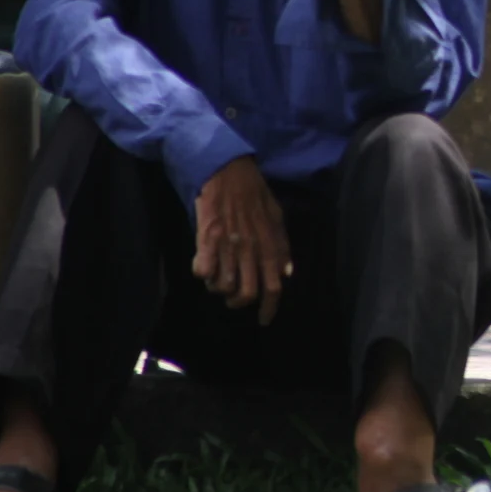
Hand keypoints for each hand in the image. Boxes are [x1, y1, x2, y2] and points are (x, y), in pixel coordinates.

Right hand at [193, 157, 290, 325]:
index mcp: (270, 245)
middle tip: (234, 299)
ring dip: (220, 289)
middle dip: (239, 303)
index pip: (273, 287)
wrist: (228, 170)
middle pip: (247, 293)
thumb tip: (287, 273)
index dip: (269, 309)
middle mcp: (251, 249)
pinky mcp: (207, 239)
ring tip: (218, 280)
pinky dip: (203, 275)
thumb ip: (282, 246)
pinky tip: (204, 267)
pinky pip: (203, 272)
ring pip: (223, 286)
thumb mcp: (277, 217)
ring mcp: (228, 245)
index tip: (263, 320)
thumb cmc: (254, 193)